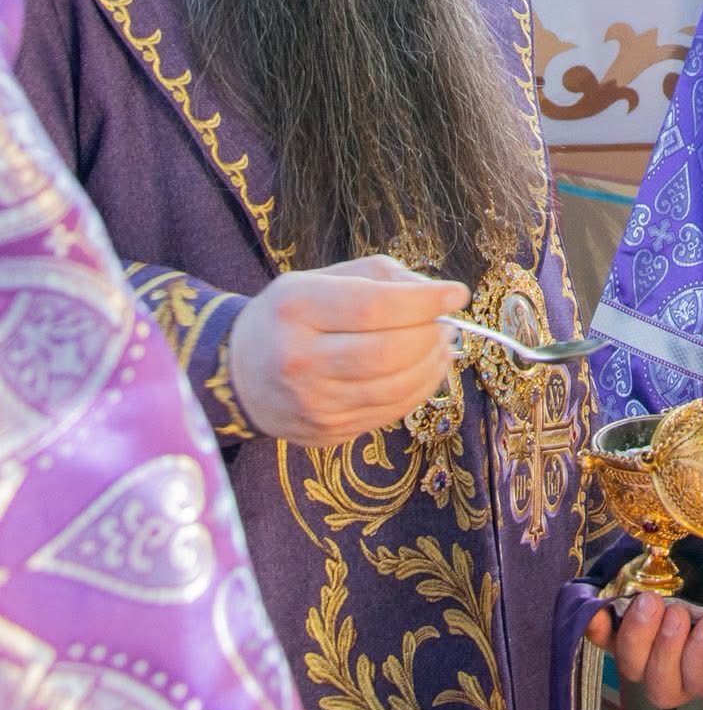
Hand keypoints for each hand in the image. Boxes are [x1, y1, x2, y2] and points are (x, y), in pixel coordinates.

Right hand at [227, 255, 467, 445]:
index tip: (456, 294)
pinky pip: (389, 412)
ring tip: (442, 343)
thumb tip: (437, 295)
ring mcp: (312, 404)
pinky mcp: (326, 432)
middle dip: (432, 335)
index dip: (424, 301)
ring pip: (394, 388)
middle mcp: (299, 361)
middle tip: (447, 322)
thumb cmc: (292, 316)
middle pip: (388, 352)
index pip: (373, 307)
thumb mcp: (323, 278)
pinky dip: (420, 389)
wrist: (239, 374)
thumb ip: (381, 277)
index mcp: (296, 309)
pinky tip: (426, 368)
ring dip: (433, 364)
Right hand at [586, 526, 702, 700]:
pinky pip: (698, 684)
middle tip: (650, 604)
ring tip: (683, 616)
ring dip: (660, 653)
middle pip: (629, 665)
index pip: (614, 629)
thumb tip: (641, 525)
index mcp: (663, 603)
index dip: (597, 627)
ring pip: (659, 685)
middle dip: (630, 639)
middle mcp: (676, 638)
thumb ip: (677, 534)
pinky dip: (696, 657)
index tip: (596, 611)